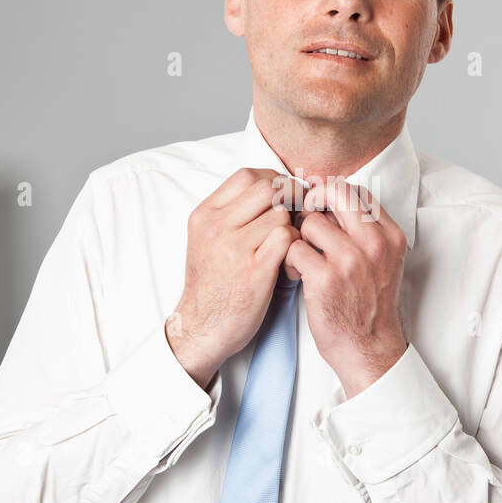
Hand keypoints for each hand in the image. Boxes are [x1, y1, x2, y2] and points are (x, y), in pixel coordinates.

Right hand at [167, 167, 301, 387]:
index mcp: (205, 215)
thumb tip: (271, 189)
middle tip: (299, 213)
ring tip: (292, 244)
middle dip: (290, 197)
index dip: (274, 180)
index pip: (247, 175)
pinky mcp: (255, 271)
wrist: (202, 327)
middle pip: (268, 188)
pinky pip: (287, 239)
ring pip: (281, 213)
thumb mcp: (206, 240)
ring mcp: (235, 248)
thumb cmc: (211, 284)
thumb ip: (231, 213)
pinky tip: (291, 261)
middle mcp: (217, 227)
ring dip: (294, 226)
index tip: (284, 195)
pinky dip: (296, 246)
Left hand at [283, 176, 408, 397]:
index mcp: (390, 236)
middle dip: (313, 200)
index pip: (357, 191)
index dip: (332, 193)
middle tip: (305, 219)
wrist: (369, 348)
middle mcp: (374, 243)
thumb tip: (327, 198)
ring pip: (311, 221)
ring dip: (300, 238)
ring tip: (303, 258)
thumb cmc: (370, 304)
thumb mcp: (382, 261)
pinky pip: (295, 248)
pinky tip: (297, 275)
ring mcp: (350, 260)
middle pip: (335, 192)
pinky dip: (290, 260)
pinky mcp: (325, 278)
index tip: (320, 206)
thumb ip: (362, 231)